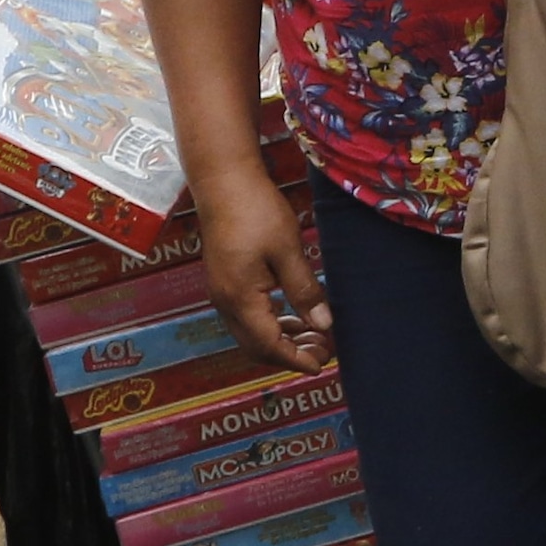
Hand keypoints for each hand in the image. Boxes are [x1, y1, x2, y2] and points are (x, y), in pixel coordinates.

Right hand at [196, 156, 332, 376]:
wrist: (223, 180)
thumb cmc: (255, 210)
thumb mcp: (288, 251)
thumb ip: (305, 291)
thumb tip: (323, 325)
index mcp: (240, 299)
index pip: (269, 345)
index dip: (296, 360)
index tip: (322, 365)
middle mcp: (225, 302)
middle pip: (256, 346)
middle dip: (289, 354)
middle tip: (324, 350)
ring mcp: (221, 291)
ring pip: (250, 332)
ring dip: (281, 339)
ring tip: (314, 334)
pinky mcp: (224, 279)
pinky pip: (246, 315)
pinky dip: (270, 322)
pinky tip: (292, 314)